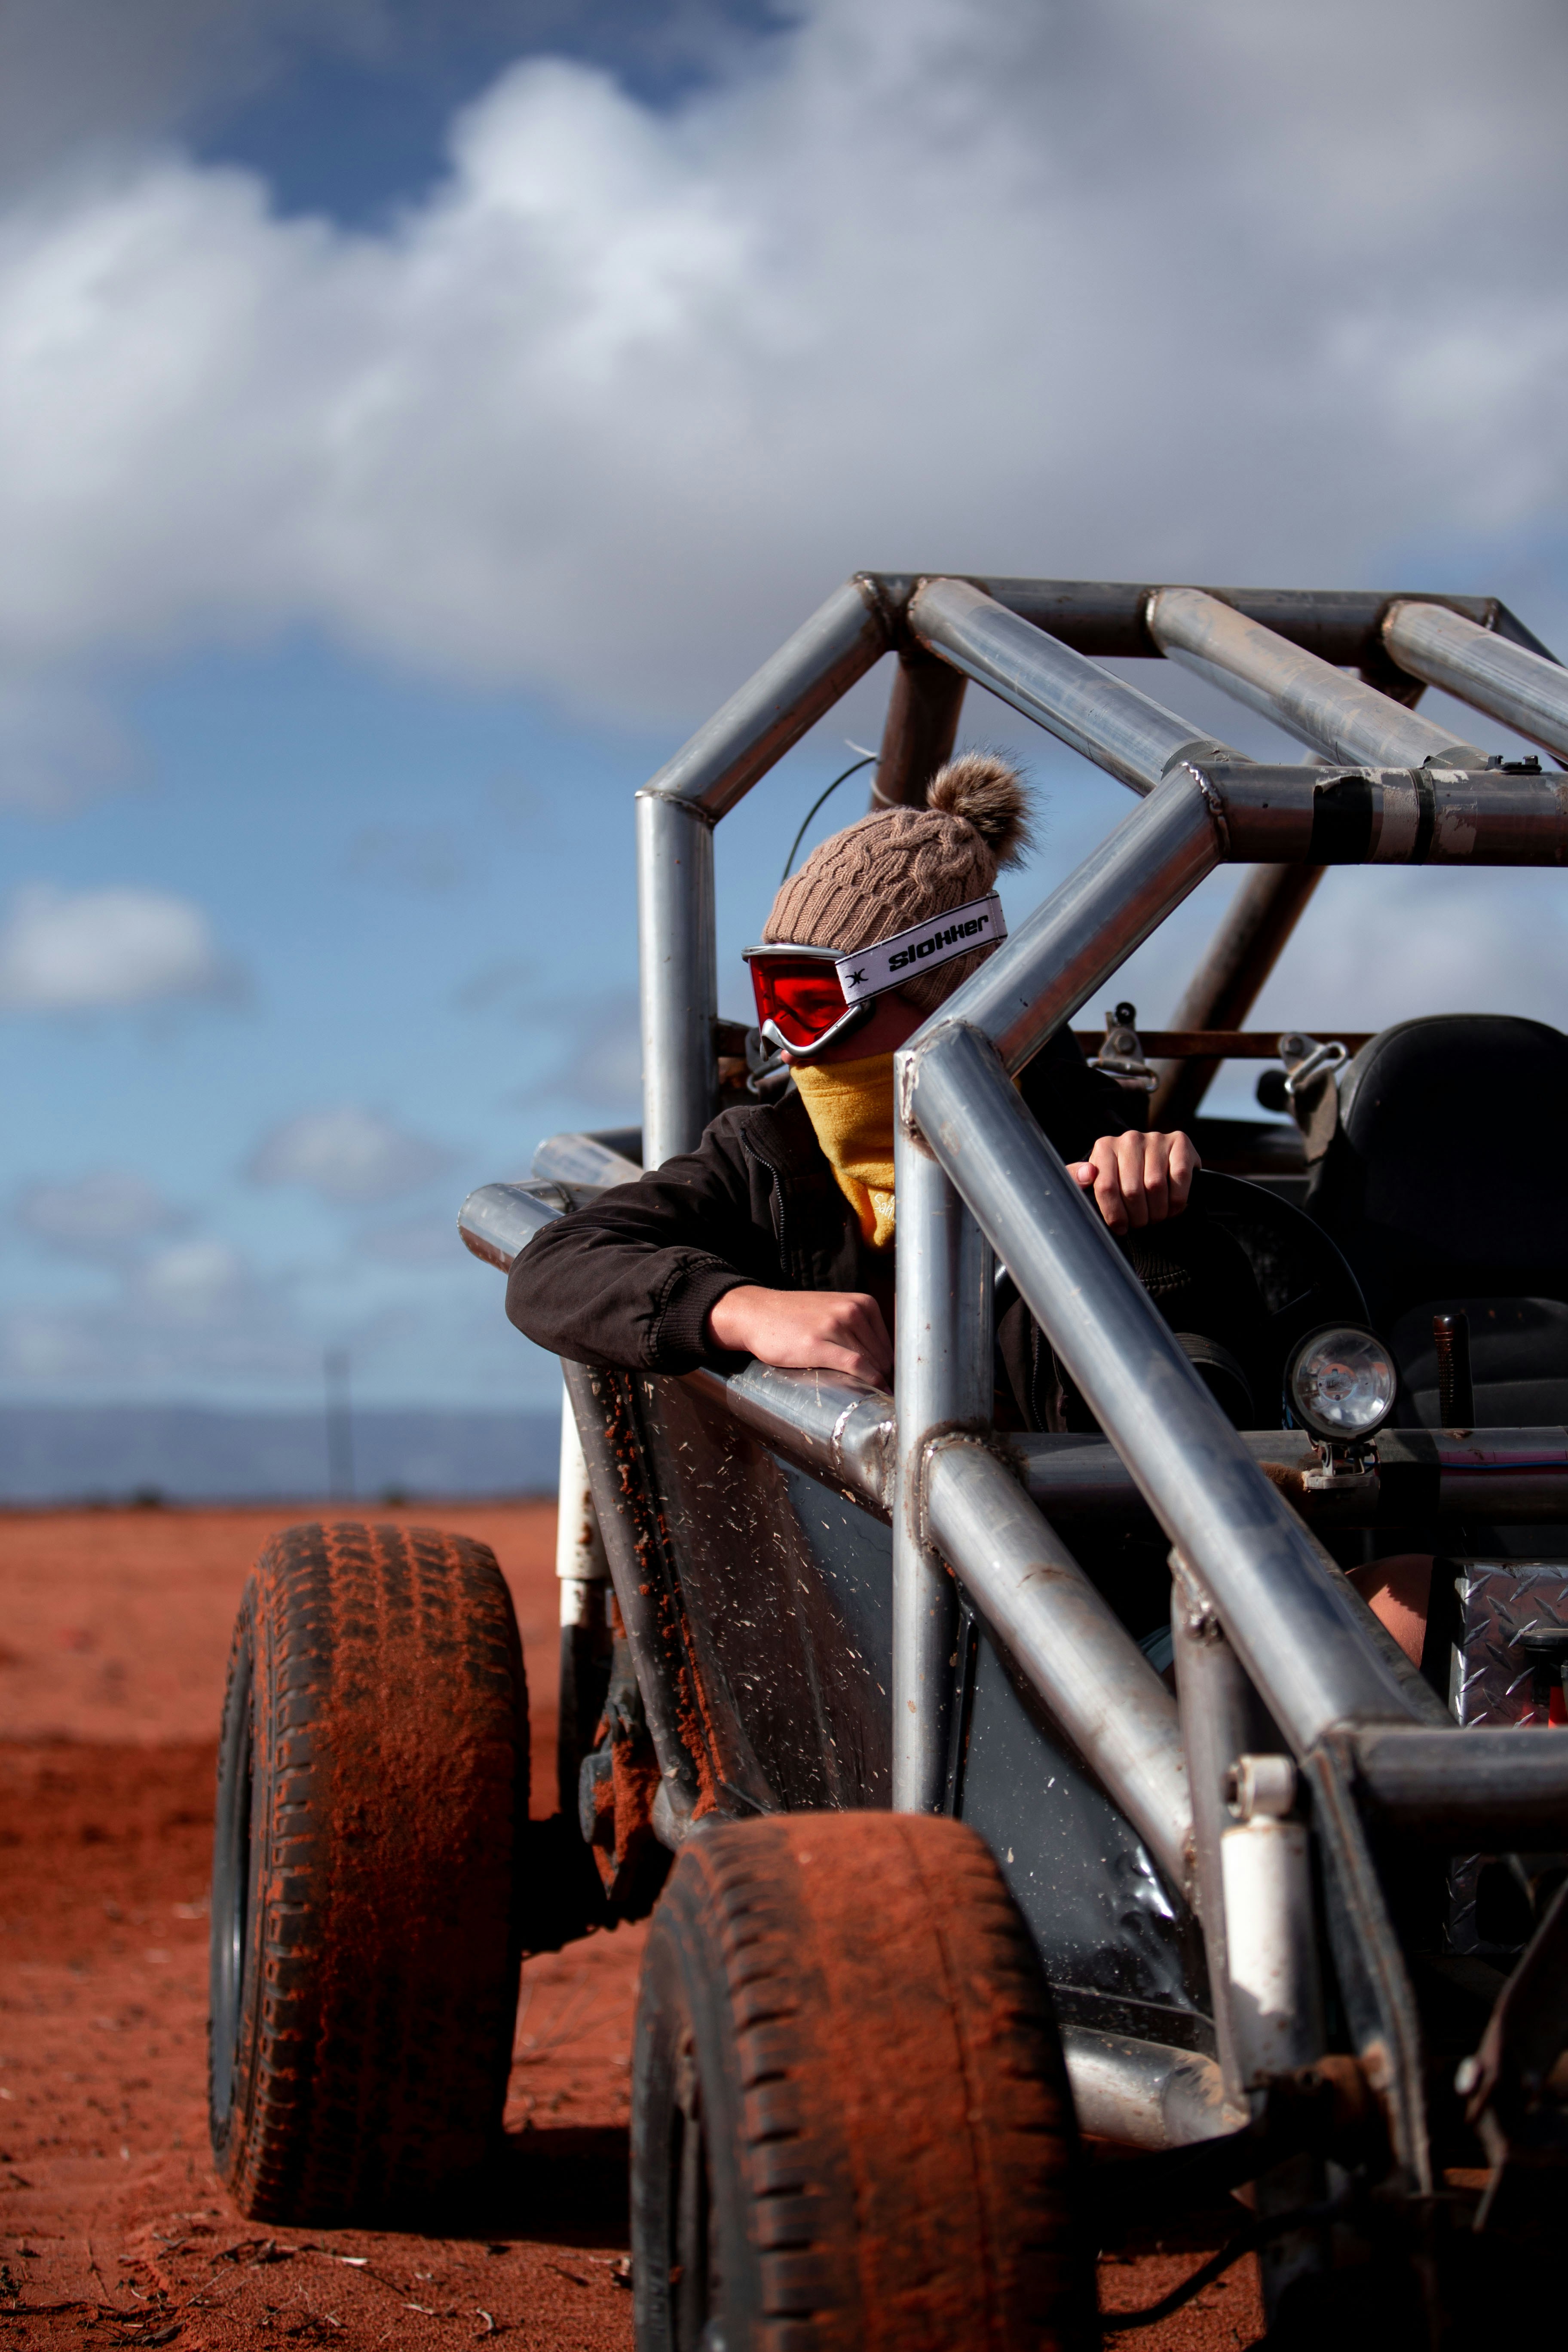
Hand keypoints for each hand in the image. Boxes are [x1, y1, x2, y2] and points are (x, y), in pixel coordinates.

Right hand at [707, 1286, 892, 1383]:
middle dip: (884, 1378)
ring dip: (875, 1382)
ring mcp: (835, 1326)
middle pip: (883, 1355)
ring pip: (872, 1362)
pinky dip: (870, 1381)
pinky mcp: (818, 1344)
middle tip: (879, 1397)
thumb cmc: (795, 1318)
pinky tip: (874, 1391)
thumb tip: (885, 1364)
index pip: (889, 1344)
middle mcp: (852, 1311)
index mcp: (862, 1303)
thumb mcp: (834, 1311)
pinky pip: (856, 1366)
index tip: (888, 1385)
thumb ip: (859, 1329)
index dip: (891, 1368)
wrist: (757, 1313)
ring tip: (872, 1398)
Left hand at [1068, 1130, 1198, 1235]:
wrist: (1156, 1163)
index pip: (1106, 1187)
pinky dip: (1177, 1200)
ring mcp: (1155, 1138)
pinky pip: (1179, 1178)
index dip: (1114, 1214)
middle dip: (1137, 1216)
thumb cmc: (1119, 1177)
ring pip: (1156, 1187)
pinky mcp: (1179, 1142)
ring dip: (1157, 1211)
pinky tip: (1171, 1207)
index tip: (1120, 1227)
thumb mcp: (1093, 1180)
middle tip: (1140, 1223)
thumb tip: (1086, 1174)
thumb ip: (1076, 1179)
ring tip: (1155, 1216)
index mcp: (1104, 1147)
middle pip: (1132, 1190)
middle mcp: (1129, 1139)